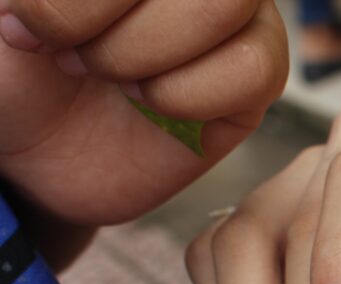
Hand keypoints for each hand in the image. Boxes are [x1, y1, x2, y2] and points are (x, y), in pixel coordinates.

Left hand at [0, 0, 287, 227]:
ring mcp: (234, 15)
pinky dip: (187, 95)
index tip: (26, 27)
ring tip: (112, 79)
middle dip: (117, 29)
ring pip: (227, 7)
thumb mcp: (10, 12)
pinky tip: (153, 104)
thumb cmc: (18, 70)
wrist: (41, 151)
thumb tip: (98, 4)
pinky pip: (254, 70)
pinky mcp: (256, 74)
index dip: (82, 0)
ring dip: (149, 57)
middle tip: (74, 60)